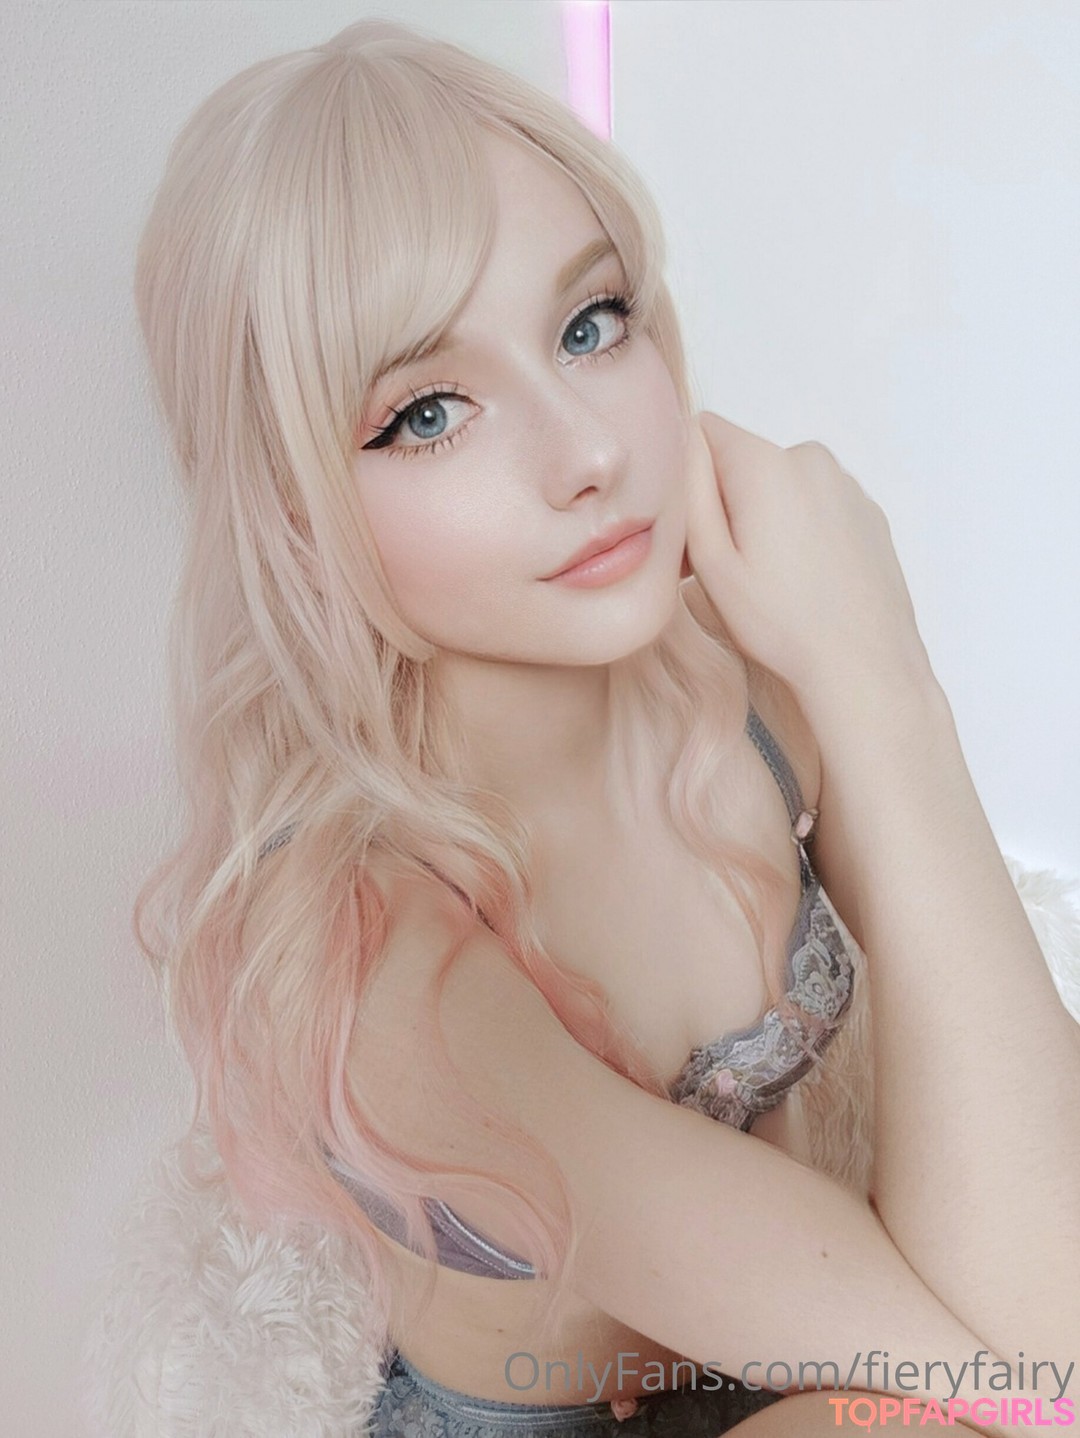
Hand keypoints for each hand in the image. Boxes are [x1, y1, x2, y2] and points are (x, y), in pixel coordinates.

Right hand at [680, 412, 933, 699]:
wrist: (864, 662)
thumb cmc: (783, 623)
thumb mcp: (711, 561)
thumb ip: (690, 490)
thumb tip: (681, 440)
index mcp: (766, 464)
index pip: (703, 430)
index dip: (688, 478)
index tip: (695, 531)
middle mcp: (810, 458)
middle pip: (743, 460)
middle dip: (728, 502)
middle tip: (729, 569)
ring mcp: (845, 484)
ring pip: (780, 485)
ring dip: (766, 518)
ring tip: (772, 580)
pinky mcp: (867, 511)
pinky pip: (816, 504)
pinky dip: (802, 530)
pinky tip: (805, 580)